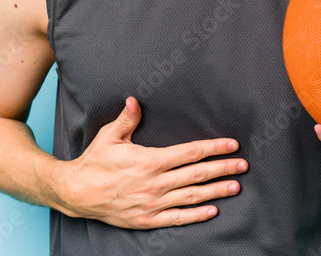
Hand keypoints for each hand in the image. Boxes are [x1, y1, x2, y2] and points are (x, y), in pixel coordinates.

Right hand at [47, 97, 247, 228]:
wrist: (77, 193)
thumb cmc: (94, 162)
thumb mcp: (109, 136)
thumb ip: (127, 118)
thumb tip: (135, 100)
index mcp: (150, 161)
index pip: (190, 153)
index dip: (214, 148)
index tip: (232, 145)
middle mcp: (155, 183)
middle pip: (197, 174)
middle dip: (223, 169)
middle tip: (243, 166)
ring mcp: (152, 203)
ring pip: (192, 197)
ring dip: (216, 191)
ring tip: (236, 187)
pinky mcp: (147, 219)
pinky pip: (177, 218)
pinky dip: (196, 215)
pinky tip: (212, 210)